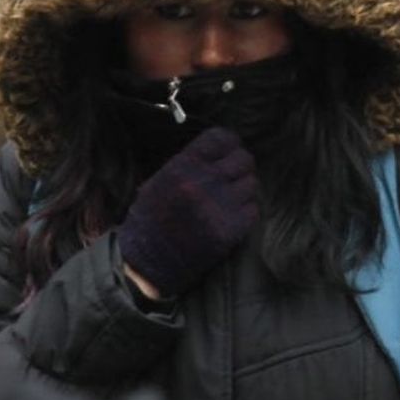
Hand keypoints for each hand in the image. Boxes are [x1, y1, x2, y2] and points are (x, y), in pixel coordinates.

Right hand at [119, 127, 257, 298]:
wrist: (146, 261)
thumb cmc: (149, 220)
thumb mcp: (159, 181)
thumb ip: (188, 165)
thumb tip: (219, 153)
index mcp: (183, 166)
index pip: (221, 138)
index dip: (230, 144)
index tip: (230, 151)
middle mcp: (203, 182)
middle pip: (243, 160)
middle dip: (241, 167)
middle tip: (234, 178)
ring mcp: (218, 207)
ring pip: (251, 184)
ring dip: (244, 191)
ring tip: (231, 200)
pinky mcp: (229, 230)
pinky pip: (253, 210)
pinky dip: (246, 212)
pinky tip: (232, 217)